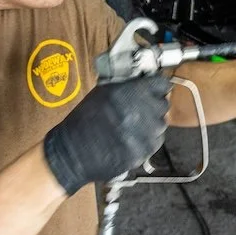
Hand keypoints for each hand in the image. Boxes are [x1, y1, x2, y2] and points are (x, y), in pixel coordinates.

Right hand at [42, 75, 170, 195]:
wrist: (72, 152)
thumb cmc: (84, 120)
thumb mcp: (102, 92)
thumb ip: (127, 85)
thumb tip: (145, 81)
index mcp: (128, 93)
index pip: (161, 84)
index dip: (158, 86)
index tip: (155, 89)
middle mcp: (139, 113)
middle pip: (163, 105)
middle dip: (153, 106)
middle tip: (141, 110)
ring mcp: (143, 135)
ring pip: (160, 124)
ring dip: (151, 124)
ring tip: (133, 127)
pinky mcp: (142, 153)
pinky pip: (154, 142)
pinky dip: (146, 140)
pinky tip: (131, 139)